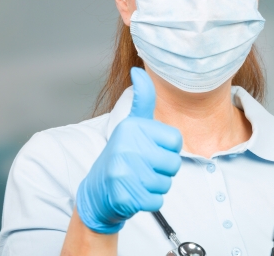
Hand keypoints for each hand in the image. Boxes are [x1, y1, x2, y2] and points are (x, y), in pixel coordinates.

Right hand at [76, 67, 182, 233]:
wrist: (98, 190)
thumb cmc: (123, 154)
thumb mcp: (132, 124)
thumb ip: (142, 99)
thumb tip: (139, 71)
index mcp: (133, 127)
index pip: (175, 141)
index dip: (168, 149)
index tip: (151, 149)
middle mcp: (127, 145)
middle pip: (173, 163)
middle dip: (163, 170)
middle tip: (144, 167)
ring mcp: (123, 170)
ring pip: (166, 183)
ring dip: (156, 185)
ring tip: (138, 179)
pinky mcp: (123, 194)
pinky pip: (157, 200)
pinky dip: (150, 201)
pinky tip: (135, 193)